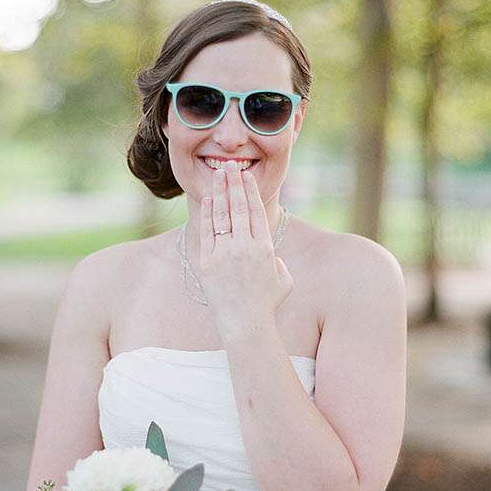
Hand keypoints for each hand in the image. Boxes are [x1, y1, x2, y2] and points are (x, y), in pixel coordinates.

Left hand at [197, 161, 292, 340]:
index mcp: (264, 247)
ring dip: (219, 192)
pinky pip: (206, 232)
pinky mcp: (207, 262)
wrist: (245, 324)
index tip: (245, 176)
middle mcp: (245, 246)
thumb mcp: (284, 280)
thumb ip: (279, 262)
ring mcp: (224, 253)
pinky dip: (207, 214)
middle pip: (237, 207)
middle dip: (233, 183)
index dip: (249, 191)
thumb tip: (270, 254)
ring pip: (221, 215)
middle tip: (229, 166)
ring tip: (217, 175)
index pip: (255, 210)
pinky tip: (207, 200)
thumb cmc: (267, 305)